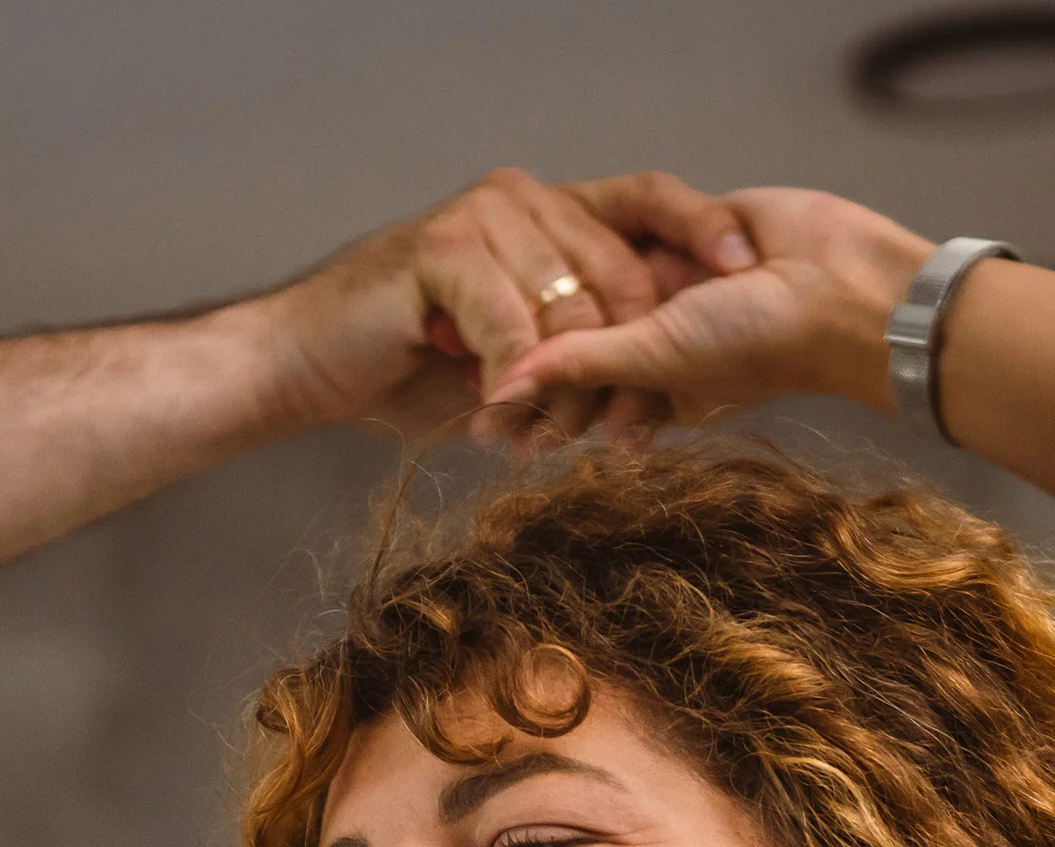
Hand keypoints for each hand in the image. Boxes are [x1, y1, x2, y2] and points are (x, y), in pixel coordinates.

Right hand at [246, 169, 763, 442]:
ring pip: (573, 310)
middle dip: (629, 365)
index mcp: (549, 213)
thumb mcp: (515, 355)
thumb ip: (578, 344)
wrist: (306, 367)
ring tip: (533, 439)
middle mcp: (523, 200)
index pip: (649, 201)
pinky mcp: (443, 250)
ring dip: (563, 392)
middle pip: (624, 271)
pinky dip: (512, 383)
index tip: (748, 278)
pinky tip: (492, 416)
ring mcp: (483, 218)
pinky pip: (514, 327)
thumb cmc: (405, 366)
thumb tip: (658, 378)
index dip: (703, 230)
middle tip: (614, 434)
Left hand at [482, 188, 938, 438]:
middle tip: (464, 373)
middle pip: (580, 344)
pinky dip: (601, 242)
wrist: (848, 285)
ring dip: (561, 295)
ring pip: (598, 289)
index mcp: (654, 388)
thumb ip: (580, 365)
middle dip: (533, 358)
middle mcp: (660, 340)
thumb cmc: (760, 340)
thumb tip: (504, 392)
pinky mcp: (689, 232)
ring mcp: (674, 285)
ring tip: (497, 314)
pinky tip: (540, 241)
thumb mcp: (657, 356)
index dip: (531, 408)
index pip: (579, 400)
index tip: (476, 422)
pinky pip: (633, 234)